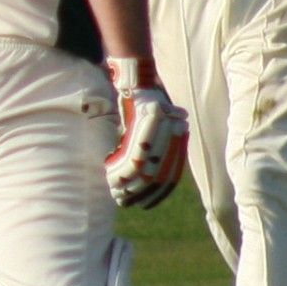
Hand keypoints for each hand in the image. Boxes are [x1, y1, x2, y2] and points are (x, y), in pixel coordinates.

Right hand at [104, 57, 187, 208]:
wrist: (137, 80)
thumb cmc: (141, 107)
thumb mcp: (150, 132)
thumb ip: (153, 153)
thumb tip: (144, 182)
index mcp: (178, 139)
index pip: (171, 176)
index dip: (158, 195)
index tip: (144, 205)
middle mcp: (174, 132)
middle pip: (157, 175)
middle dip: (138, 192)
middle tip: (123, 200)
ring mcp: (162, 125)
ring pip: (142, 168)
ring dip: (125, 182)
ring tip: (114, 190)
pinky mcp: (145, 117)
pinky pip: (132, 153)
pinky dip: (120, 167)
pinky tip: (109, 172)